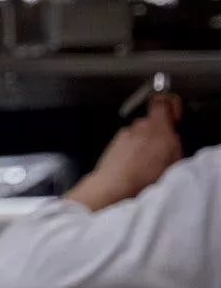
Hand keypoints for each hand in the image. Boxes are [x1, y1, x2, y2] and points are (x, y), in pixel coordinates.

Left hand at [69, 96, 181, 210]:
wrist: (115, 186)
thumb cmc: (145, 174)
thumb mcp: (175, 159)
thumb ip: (175, 142)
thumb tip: (172, 138)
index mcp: (157, 125)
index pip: (162, 101)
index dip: (170, 106)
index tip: (174, 118)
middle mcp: (138, 126)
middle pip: (151, 122)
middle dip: (157, 133)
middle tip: (163, 150)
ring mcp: (123, 135)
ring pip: (138, 134)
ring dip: (143, 144)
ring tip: (147, 163)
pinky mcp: (112, 146)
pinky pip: (126, 144)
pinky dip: (131, 152)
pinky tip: (135, 167)